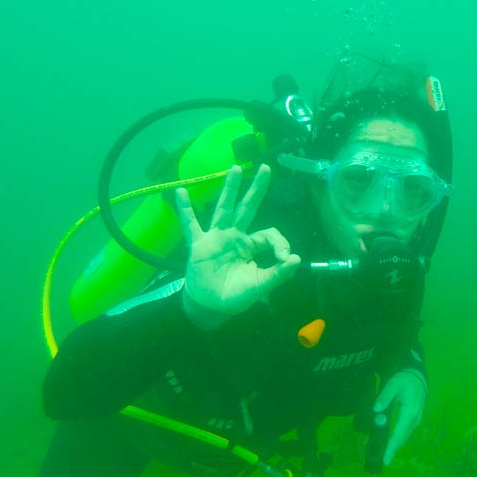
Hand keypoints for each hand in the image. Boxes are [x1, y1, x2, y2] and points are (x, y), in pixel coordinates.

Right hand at [175, 164, 300, 328]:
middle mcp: (235, 236)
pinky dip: (185, 210)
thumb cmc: (236, 296)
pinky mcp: (199, 245)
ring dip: (230, 189)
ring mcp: (216, 238)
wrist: (211, 307)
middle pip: (248, 208)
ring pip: (224, 209)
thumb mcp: (261, 285)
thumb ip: (279, 274)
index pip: (269, 233)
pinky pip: (191, 225)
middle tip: (267, 168)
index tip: (284, 258)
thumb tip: (296, 258)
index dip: (280, 242)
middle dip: (257, 189)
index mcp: (251, 246)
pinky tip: (180, 192)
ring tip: (236, 168)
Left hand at [373, 369, 427, 465]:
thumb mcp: (393, 384)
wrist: (417, 377)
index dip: (392, 446)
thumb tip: (376, 410)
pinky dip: (398, 439)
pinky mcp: (414, 419)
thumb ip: (385, 397)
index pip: (399, 432)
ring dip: (396, 445)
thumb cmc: (404, 380)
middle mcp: (415, 418)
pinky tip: (391, 444)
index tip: (386, 458)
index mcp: (410, 411)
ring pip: (405, 436)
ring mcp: (416, 419)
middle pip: (403, 437)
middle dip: (393, 449)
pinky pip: (406, 432)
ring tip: (385, 455)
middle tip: (383, 460)